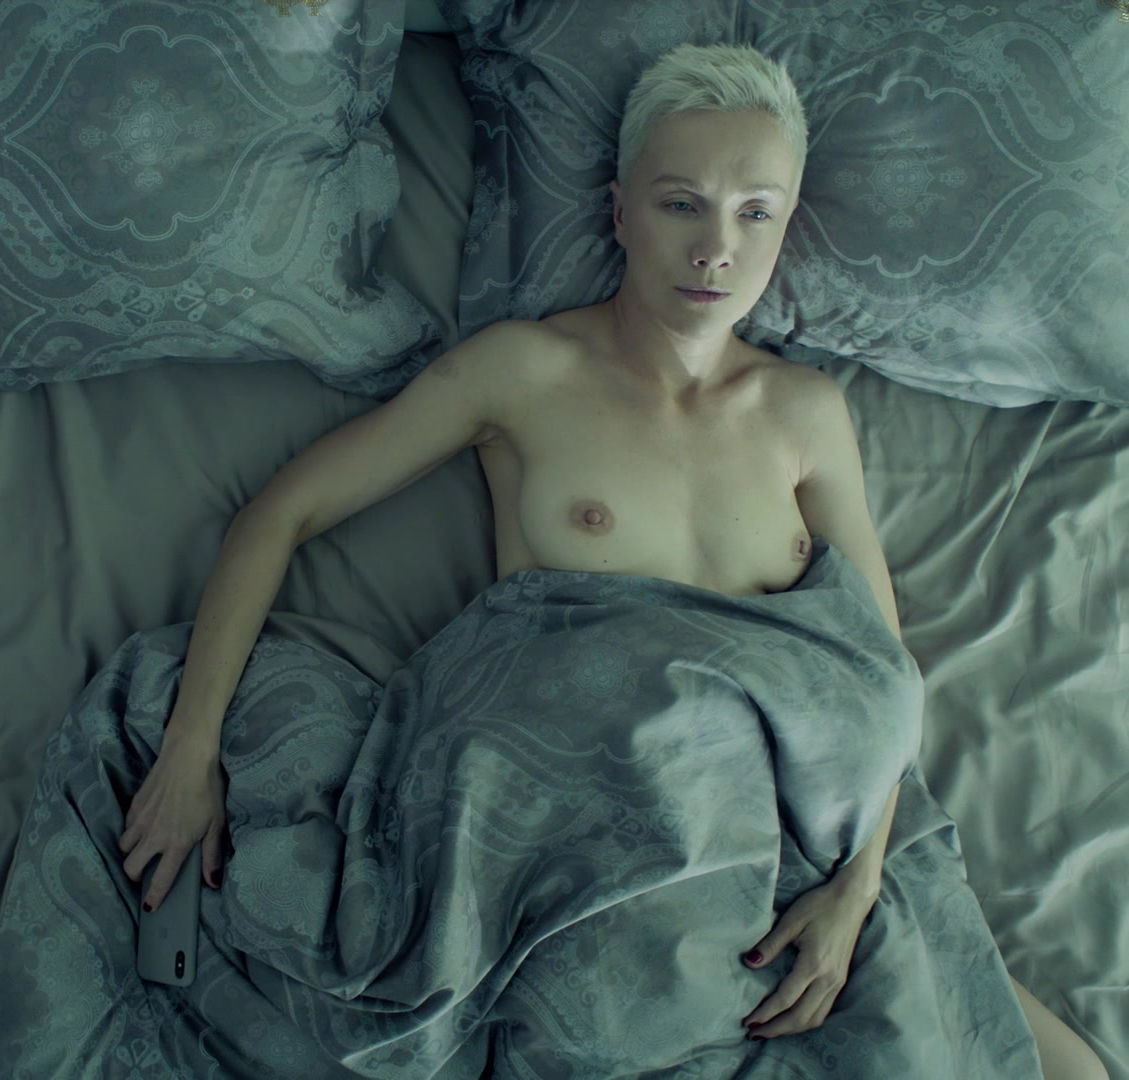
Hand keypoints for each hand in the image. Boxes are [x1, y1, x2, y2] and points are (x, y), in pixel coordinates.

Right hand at [117, 731, 227, 912]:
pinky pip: (126, 827)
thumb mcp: (216, 823)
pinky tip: (145, 825)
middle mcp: (153, 836)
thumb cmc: (208, 788)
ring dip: (131, 852)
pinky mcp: (134, 805)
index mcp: (176, 843)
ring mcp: (140, 820)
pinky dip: (132, 831)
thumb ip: (212, 854)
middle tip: (145, 872)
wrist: (188, 756)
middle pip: (130, 867)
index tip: (149, 908)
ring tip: (144, 848)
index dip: (154, 897)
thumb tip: (212, 882)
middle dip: (135, 875)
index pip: (160, 879)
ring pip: (123, 847)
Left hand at [740, 878, 875, 1039]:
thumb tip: (750, 963)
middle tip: (753, 1033)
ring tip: (769, 1030)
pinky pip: (823, 1010)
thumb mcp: (791, 920)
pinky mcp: (841, 980)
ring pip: (815, 1018)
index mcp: (814, 964)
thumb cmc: (819, 905)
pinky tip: (793, 1019)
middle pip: (801, 1017)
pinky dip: (806, 1021)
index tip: (748, 1022)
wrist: (851, 899)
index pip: (786, 999)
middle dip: (776, 1029)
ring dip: (791, 1028)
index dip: (765, 1014)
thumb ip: (770, 944)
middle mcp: (828, 979)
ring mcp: (837, 981)